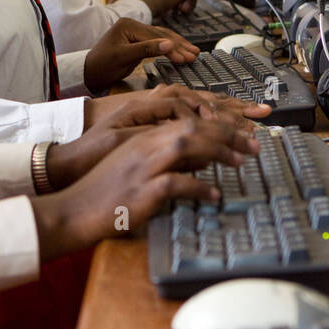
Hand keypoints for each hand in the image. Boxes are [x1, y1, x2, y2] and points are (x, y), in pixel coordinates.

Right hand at [56, 87, 271, 187]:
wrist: (73, 209)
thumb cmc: (104, 191)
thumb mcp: (136, 165)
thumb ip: (166, 158)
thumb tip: (201, 161)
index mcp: (144, 137)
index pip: (189, 119)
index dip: (220, 122)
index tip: (244, 129)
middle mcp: (145, 146)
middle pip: (194, 127)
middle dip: (228, 132)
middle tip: (254, 144)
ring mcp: (143, 166)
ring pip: (187, 145)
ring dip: (220, 151)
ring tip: (242, 161)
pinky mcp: (141, 190)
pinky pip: (176, 183)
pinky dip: (199, 186)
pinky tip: (214, 194)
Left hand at [83, 18, 199, 91]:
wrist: (88, 73)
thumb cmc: (101, 66)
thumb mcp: (123, 58)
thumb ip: (146, 50)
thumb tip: (169, 44)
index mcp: (127, 25)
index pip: (155, 36)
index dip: (172, 48)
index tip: (185, 58)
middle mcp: (132, 25)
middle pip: (161, 35)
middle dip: (179, 46)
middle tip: (194, 56)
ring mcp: (135, 33)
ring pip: (162, 37)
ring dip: (178, 46)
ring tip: (194, 53)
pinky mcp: (137, 42)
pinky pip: (157, 42)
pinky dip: (170, 47)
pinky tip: (180, 51)